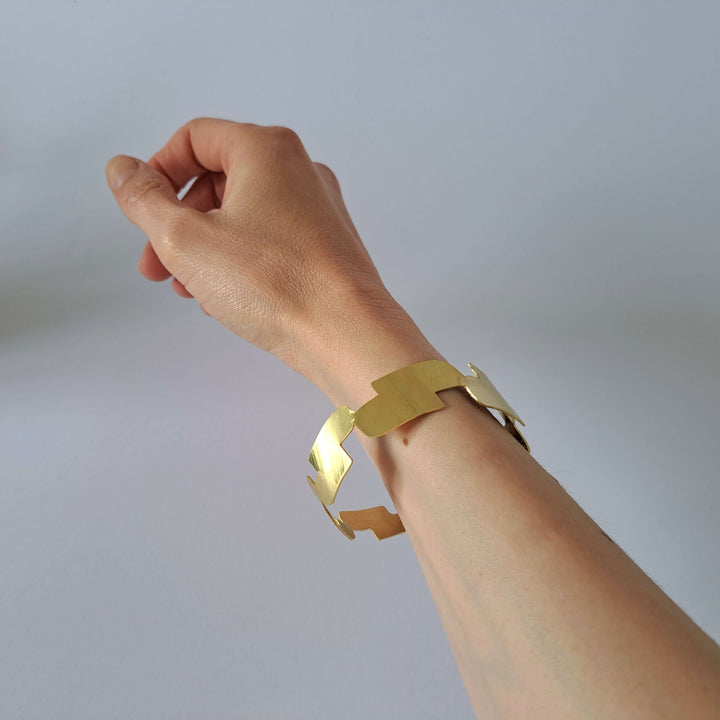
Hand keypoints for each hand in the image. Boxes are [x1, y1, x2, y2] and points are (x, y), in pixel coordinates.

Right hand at [106, 118, 419, 388]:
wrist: (346, 334)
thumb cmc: (280, 284)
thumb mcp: (185, 239)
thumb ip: (143, 200)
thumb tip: (123, 171)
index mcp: (267, 151)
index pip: (195, 139)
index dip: (158, 171)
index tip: (142, 206)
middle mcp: (299, 173)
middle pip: (218, 181)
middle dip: (177, 222)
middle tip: (155, 261)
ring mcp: (317, 211)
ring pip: (243, 216)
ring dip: (205, 248)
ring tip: (188, 287)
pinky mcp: (324, 247)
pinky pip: (268, 243)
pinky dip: (239, 263)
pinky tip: (225, 300)